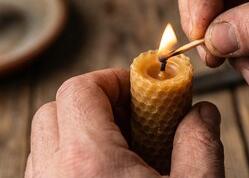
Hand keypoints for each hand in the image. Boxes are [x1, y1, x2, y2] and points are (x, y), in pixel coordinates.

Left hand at [25, 68, 223, 176]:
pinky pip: (46, 165)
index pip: (80, 90)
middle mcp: (52, 175)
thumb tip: (203, 113)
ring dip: (81, 129)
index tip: (139, 87)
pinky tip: (107, 173)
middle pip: (55, 109)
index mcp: (88, 163)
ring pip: (46, 138)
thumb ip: (200, 144)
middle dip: (94, 101)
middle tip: (130, 115)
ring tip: (121, 146)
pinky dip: (72, 156)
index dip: (111, 80)